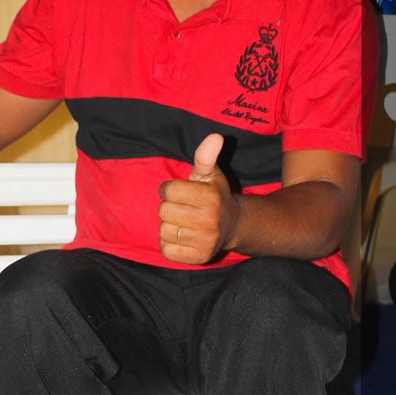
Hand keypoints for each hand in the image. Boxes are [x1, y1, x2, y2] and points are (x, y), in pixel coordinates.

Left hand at [158, 133, 237, 263]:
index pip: (168, 191)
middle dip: (169, 207)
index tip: (179, 192)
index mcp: (210, 198)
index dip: (169, 189)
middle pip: (163, 211)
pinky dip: (169, 243)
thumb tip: (215, 136)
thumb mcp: (211, 173)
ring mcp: (203, 242)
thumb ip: (206, 155)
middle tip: (183, 208)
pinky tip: (182, 236)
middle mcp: (208, 221)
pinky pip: (166, 249)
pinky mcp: (196, 258)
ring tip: (183, 222)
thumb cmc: (215, 196)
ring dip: (169, 226)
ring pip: (163, 231)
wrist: (232, 226)